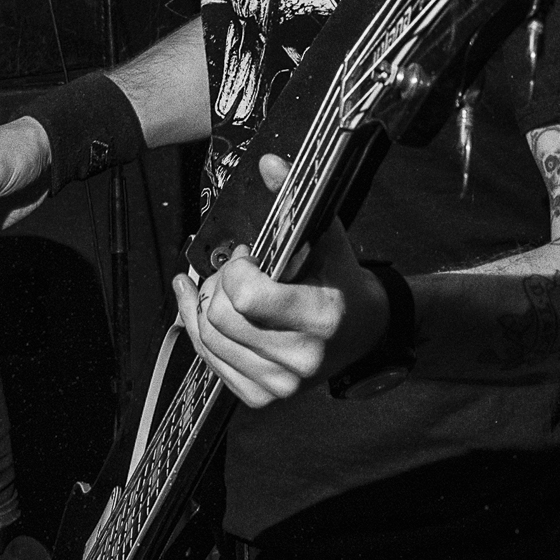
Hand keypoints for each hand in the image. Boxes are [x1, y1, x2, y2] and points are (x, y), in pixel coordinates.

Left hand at [172, 155, 389, 408]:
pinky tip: (197, 303)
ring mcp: (279, 384)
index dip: (236, 268)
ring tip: (220, 284)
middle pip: (222, 317)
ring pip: (208, 339)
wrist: (363, 332)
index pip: (248, 297)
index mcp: (320, 318)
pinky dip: (198, 329)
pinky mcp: (261, 397)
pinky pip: (210, 360)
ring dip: (204, 305)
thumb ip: (296, 199)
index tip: (250, 255)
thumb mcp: (326, 236)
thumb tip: (268, 163)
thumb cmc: (340, 280)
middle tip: (235, 268)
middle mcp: (300, 358)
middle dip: (218, 284)